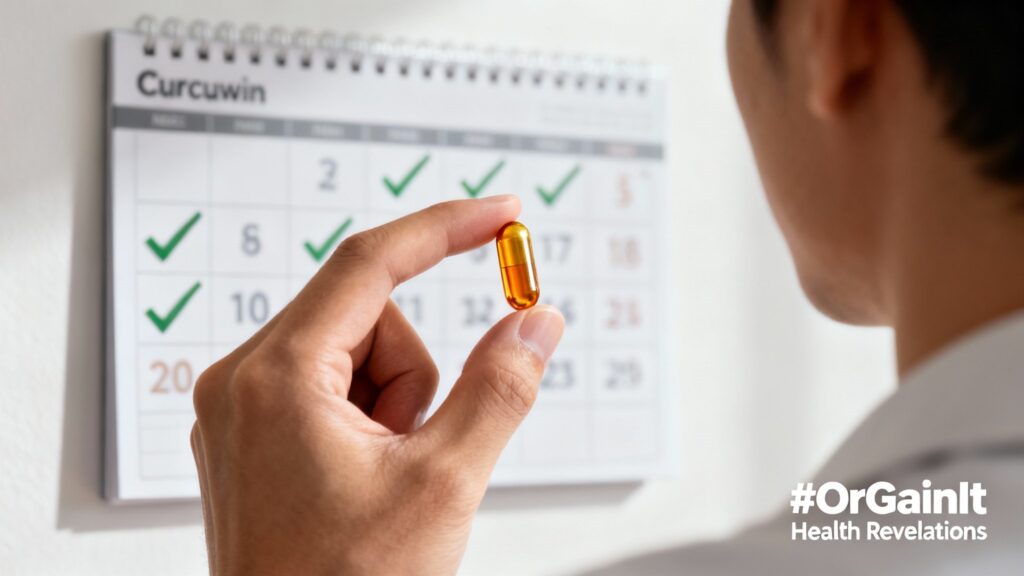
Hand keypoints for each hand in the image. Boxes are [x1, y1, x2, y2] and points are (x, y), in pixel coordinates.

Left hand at [190, 196, 564, 575]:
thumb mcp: (443, 484)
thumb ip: (498, 389)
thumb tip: (535, 321)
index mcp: (274, 379)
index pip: (368, 264)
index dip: (445, 230)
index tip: (502, 214)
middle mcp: (244, 382)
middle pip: (369, 318)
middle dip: (413, 375)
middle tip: (417, 447)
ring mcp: (247, 410)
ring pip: (358, 356)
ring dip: (396, 405)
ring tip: (388, 474)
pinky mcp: (259, 434)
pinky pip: (336, 389)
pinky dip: (373, 420)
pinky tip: (367, 477)